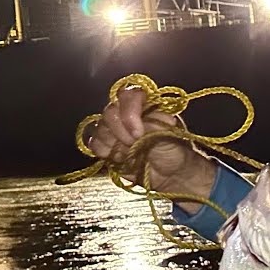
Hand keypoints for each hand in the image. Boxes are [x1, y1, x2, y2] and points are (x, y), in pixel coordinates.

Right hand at [88, 86, 215, 209]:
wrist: (171, 175)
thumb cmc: (175, 152)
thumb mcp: (170, 137)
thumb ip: (153, 127)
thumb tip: (139, 125)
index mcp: (146, 106)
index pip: (130, 95)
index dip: (129, 111)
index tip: (138, 131)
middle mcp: (128, 114)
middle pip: (111, 111)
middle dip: (121, 130)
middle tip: (134, 143)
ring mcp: (116, 130)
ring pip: (100, 127)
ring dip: (114, 142)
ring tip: (130, 152)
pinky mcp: (107, 146)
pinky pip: (94, 143)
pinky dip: (103, 150)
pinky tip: (117, 157)